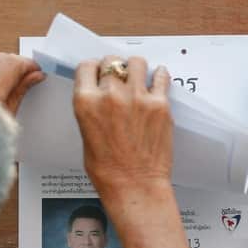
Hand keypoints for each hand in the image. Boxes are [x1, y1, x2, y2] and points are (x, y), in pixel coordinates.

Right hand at [72, 55, 172, 191]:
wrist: (134, 186)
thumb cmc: (108, 170)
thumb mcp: (86, 135)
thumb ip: (92, 109)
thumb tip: (100, 95)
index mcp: (86, 102)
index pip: (86, 67)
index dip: (93, 70)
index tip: (98, 73)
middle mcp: (110, 95)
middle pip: (111, 61)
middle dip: (113, 68)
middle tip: (118, 79)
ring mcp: (137, 97)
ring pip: (136, 62)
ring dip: (135, 68)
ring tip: (138, 79)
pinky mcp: (160, 104)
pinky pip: (161, 76)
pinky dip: (159, 76)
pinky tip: (157, 82)